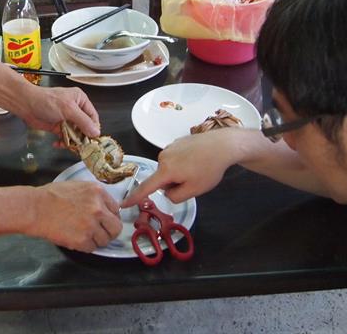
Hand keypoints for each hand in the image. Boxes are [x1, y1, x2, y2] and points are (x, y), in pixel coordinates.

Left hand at [21, 85, 99, 138]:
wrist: (27, 105)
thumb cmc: (46, 100)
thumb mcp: (68, 109)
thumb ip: (83, 121)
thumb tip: (95, 131)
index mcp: (80, 100)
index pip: (93, 116)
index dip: (94, 128)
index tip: (94, 139)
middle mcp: (75, 109)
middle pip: (85, 127)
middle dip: (82, 137)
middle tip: (82, 146)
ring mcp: (66, 119)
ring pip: (75, 134)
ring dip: (72, 141)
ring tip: (68, 145)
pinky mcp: (58, 127)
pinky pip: (66, 137)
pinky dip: (63, 142)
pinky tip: (58, 143)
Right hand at [30, 181, 121, 251]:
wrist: (36, 208)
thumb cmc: (51, 196)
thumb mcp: (77, 187)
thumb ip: (94, 196)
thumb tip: (104, 208)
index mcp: (98, 192)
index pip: (116, 209)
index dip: (109, 217)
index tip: (104, 221)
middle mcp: (98, 208)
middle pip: (116, 227)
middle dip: (109, 231)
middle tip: (99, 233)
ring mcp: (91, 225)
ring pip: (105, 240)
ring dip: (96, 240)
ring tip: (82, 235)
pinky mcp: (83, 240)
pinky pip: (92, 248)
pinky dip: (85, 246)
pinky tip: (75, 238)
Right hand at [121, 128, 243, 206]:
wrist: (223, 145)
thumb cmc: (209, 169)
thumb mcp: (193, 190)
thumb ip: (175, 196)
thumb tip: (167, 192)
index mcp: (165, 170)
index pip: (146, 187)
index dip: (135, 197)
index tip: (124, 204)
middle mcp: (163, 157)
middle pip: (161, 178)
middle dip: (173, 183)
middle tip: (193, 181)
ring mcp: (170, 148)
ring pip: (169, 169)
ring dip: (179, 173)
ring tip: (197, 169)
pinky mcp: (177, 142)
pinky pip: (175, 159)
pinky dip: (183, 163)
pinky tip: (197, 160)